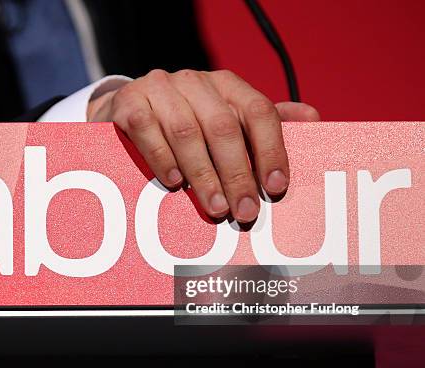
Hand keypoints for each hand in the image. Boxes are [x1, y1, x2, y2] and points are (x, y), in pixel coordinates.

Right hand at [87, 69, 319, 221]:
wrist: (128, 108)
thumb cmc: (185, 121)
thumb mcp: (223, 119)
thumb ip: (263, 123)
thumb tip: (311, 118)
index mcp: (226, 85)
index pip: (257, 111)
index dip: (270, 150)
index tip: (276, 187)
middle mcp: (195, 82)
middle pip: (223, 127)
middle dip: (237, 174)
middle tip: (245, 211)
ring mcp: (160, 89)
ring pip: (186, 131)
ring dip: (203, 174)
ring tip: (214, 208)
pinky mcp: (129, 103)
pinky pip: (147, 130)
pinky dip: (162, 158)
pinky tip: (175, 183)